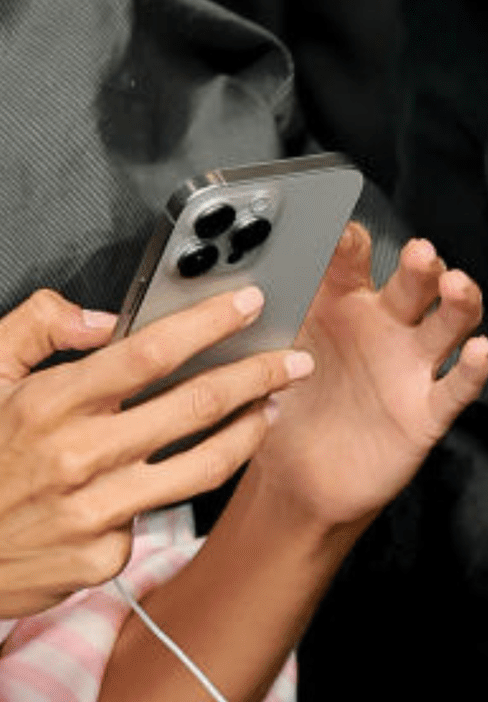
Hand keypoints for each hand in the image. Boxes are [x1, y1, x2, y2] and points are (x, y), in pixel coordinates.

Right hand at [0, 286, 310, 639]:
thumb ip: (37, 325)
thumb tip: (100, 319)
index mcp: (47, 404)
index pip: (146, 354)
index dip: (204, 325)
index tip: (245, 306)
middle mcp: (79, 458)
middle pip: (191, 409)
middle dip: (252, 377)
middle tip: (292, 360)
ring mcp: (97, 515)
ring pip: (197, 469)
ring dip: (243, 434)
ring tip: (269, 410)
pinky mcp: (105, 558)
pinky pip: (149, 516)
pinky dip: (158, 489)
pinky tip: (149, 477)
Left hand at [251, 224, 487, 530]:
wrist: (296, 472)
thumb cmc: (282, 398)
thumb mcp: (270, 345)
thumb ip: (265, 307)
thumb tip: (237, 270)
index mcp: (338, 301)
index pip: (350, 259)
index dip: (349, 241)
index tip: (342, 229)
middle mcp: (380, 325)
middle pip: (409, 284)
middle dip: (417, 264)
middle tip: (418, 251)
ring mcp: (406, 365)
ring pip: (444, 325)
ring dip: (455, 303)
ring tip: (455, 284)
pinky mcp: (423, 411)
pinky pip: (455, 388)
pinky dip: (473, 369)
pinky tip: (479, 351)